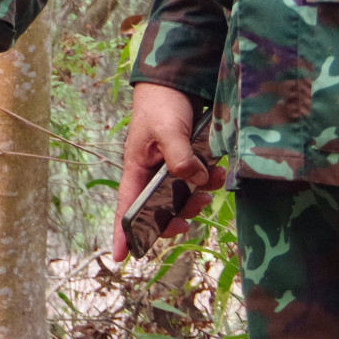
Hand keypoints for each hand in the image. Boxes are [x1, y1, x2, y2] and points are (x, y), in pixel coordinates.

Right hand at [112, 82, 224, 261]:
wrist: (175, 81)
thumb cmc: (160, 105)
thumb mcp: (167, 130)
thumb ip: (179, 158)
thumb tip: (193, 182)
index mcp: (137, 168)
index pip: (127, 206)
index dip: (123, 232)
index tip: (121, 257)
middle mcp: (152, 173)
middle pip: (161, 210)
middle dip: (179, 215)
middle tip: (195, 211)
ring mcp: (170, 169)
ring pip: (183, 198)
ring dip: (198, 196)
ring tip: (212, 180)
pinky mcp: (188, 162)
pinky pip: (198, 182)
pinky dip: (208, 181)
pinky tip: (216, 169)